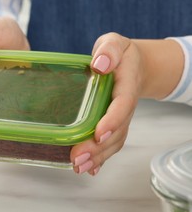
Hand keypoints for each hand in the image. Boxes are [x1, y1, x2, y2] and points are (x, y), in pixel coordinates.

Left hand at [70, 32, 182, 174]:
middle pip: (116, 131)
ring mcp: (121, 118)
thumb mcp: (114, 43)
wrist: (133, 65)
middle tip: (77, 159)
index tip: (98, 134)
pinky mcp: (114, 124)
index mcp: (126, 85)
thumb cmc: (119, 54)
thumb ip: (109, 50)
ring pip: (114, 142)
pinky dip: (101, 157)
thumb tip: (100, 63)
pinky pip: (111, 143)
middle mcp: (125, 106)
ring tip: (78, 167)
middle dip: (98, 148)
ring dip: (97, 157)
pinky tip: (89, 168)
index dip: (112, 121)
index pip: (122, 105)